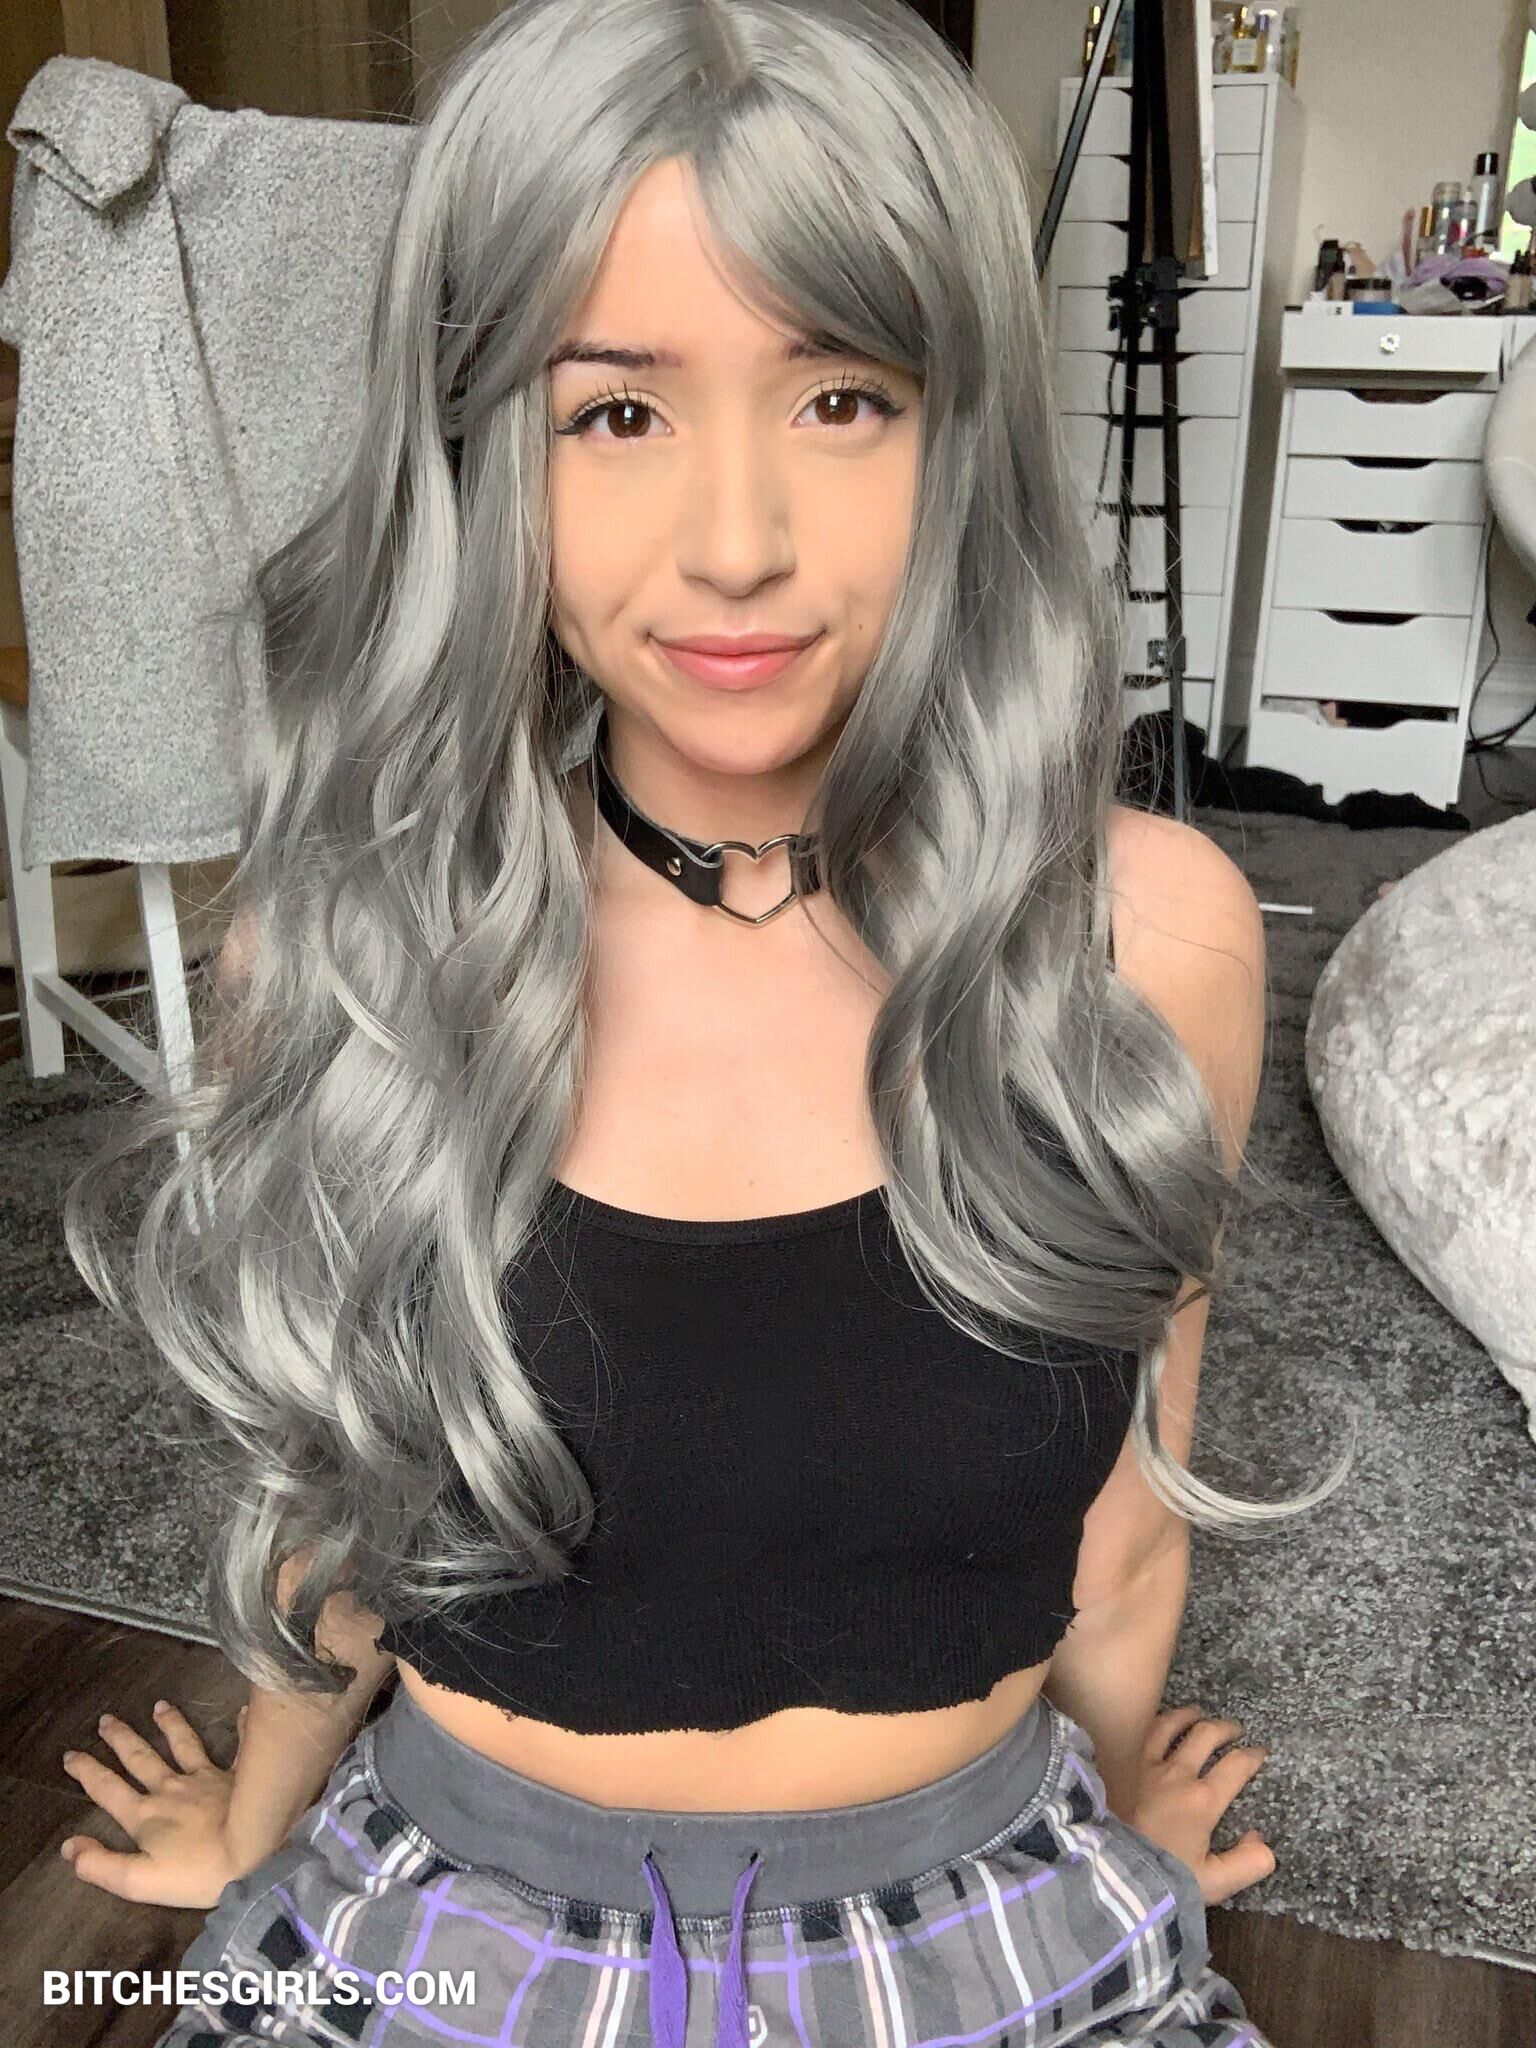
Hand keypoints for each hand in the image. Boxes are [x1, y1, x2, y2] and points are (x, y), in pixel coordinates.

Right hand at [59, 1699, 254, 1908]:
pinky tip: (242, 1712)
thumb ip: (101, 1865)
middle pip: (141, 1758)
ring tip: (160, 1705)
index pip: (108, 1789)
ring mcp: (207, 1778)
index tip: (71, 1754)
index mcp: (146, 1815)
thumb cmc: (197, 1872)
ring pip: (184, 1744)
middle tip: (106, 1719)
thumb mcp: (138, 1880)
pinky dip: (241, 1729)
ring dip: (170, 1725)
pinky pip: (240, 1747)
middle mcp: (172, 1788)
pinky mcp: (238, 1776)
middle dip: (121, 1739)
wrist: (254, 1849)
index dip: (87, 1772)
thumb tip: (69, 1846)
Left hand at [1126, 1705, 1276, 1905]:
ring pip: (1171, 1725)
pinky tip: (1159, 1723)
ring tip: (1199, 1714)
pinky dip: (1156, 1722)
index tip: (1261, 1751)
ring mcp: (1147, 1765)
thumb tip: (1262, 1840)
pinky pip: (1143, 1733)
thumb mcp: (1214, 1882)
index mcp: (1203, 1800)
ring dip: (1190, 1716)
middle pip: (1206, 1735)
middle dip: (1226, 1728)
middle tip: (1236, 1730)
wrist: (1111, 1871)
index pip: (1236, 1766)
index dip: (1253, 1755)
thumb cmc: (1163, 1876)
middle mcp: (1178, 1773)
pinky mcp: (1124, 1765)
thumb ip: (1247, 1864)